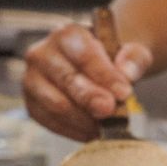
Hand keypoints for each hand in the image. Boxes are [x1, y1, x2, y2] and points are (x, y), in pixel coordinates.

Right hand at [22, 23, 151, 141]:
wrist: (97, 68)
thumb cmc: (114, 59)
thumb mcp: (133, 51)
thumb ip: (134, 59)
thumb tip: (127, 74)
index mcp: (67, 34)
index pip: (84, 55)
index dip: (104, 75)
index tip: (124, 93)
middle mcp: (42, 54)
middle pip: (66, 79)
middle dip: (91, 98)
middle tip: (111, 111)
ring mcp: (32, 80)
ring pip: (56, 104)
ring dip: (85, 118)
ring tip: (108, 124)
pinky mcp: (32, 104)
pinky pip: (51, 122)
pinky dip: (75, 130)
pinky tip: (95, 131)